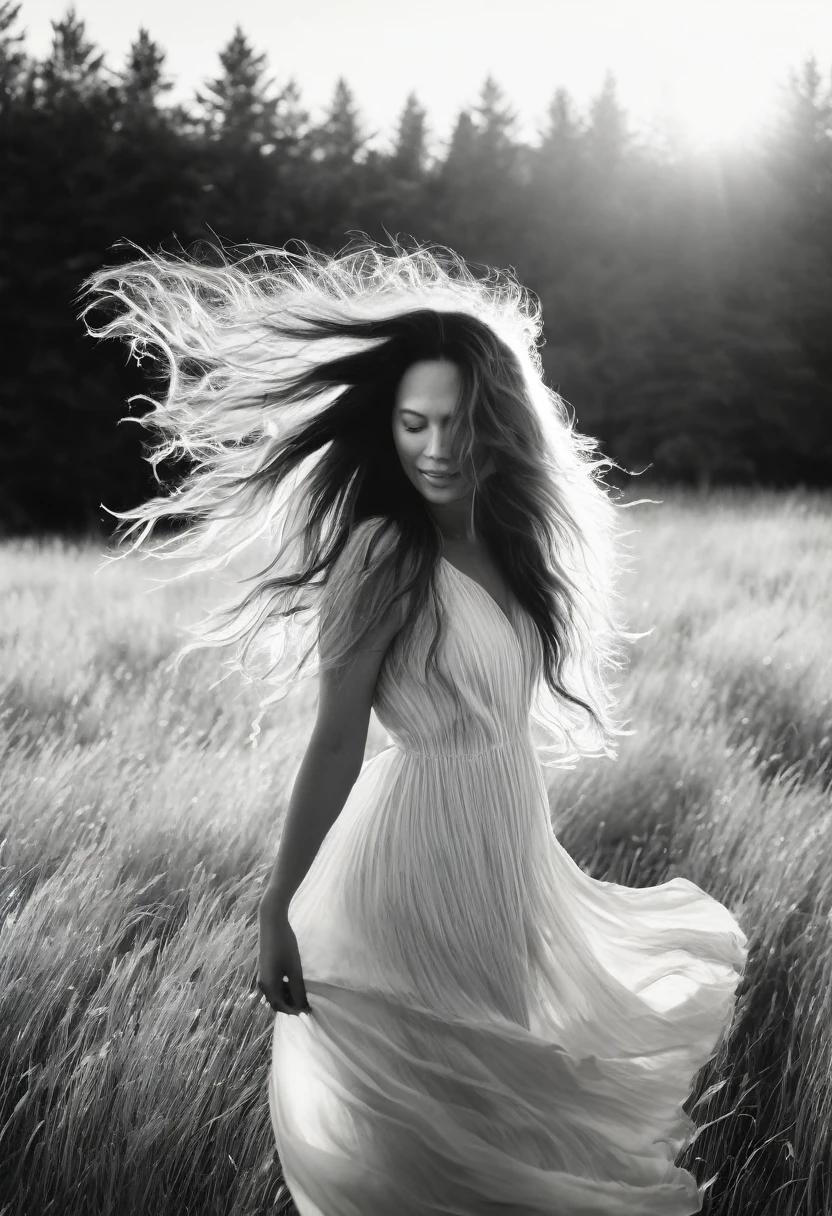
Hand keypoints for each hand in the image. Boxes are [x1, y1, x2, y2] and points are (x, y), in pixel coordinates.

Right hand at [257, 894, 310, 1015]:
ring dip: (288, 997)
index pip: (281, 1007)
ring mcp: (262, 976)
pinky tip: (294, 983)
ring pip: (275, 994)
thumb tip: (303, 1007)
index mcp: (268, 986)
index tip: (309, 1011)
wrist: (272, 923)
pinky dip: (284, 989)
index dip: (295, 1011)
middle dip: (291, 1006)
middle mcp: (262, 984)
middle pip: (276, 1002)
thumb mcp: (294, 969)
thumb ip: (298, 990)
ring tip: (303, 994)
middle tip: (307, 1004)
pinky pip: (274, 986)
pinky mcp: (265, 969)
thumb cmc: (285, 946)